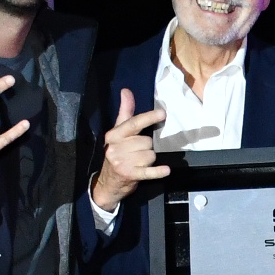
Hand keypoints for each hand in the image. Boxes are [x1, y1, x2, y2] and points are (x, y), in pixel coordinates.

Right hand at [91, 88, 171, 212]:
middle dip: (147, 147)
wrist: (108, 183)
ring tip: (139, 163)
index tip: (162, 113)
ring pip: (150, 155)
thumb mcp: (118, 133)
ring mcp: (122, 162)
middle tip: (138, 152)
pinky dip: (158, 171)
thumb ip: (125, 112)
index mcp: (114, 135)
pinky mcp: (129, 175)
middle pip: (146, 141)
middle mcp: (116, 148)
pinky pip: (149, 171)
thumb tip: (126, 91)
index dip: (149, 118)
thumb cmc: (117, 154)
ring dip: (149, 159)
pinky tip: (166, 170)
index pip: (133, 123)